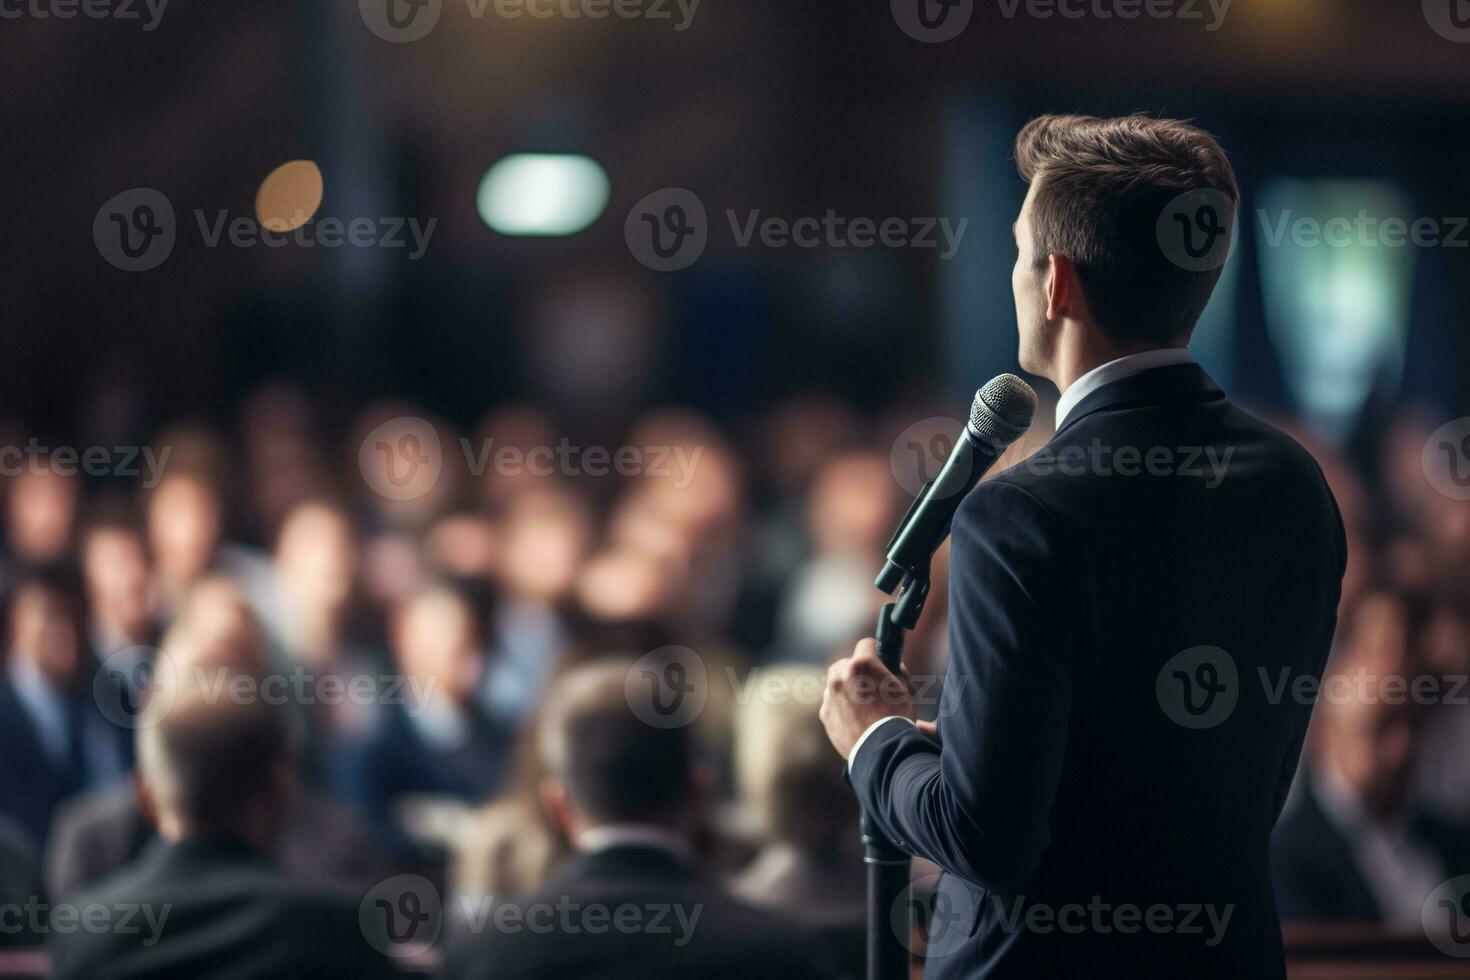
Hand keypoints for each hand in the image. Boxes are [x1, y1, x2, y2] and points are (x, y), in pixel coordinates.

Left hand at [820, 638, 915, 759]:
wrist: (882, 751)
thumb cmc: (897, 718)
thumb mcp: (904, 688)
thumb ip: (894, 672)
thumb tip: (892, 666)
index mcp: (861, 665)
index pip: (866, 644)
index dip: (876, 651)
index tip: (880, 658)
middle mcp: (840, 677)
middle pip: (845, 663)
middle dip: (857, 670)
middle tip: (870, 684)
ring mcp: (830, 696)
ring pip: (836, 684)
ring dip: (847, 689)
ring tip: (863, 705)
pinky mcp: (825, 715)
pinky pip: (832, 704)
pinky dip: (841, 707)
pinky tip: (855, 719)